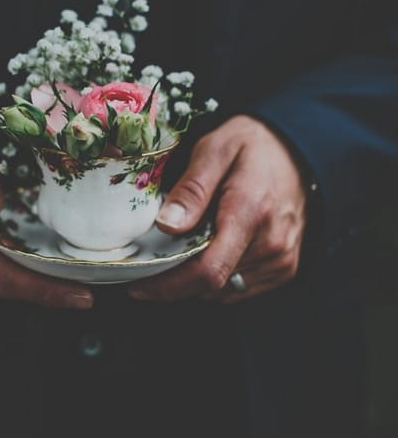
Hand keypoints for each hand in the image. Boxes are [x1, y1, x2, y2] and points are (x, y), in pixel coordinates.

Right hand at [0, 138, 93, 308]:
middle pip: (8, 290)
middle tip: (88, 293)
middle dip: (50, 295)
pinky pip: (0, 289)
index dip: (40, 289)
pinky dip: (27, 285)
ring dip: (41, 290)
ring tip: (78, 283)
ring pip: (6, 293)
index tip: (77, 293)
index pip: (0, 275)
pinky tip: (52, 276)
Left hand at [128, 116, 307, 303]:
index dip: (168, 286)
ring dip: (195, 280)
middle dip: (173, 280)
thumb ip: (192, 188)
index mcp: (250, 212)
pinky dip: (218, 279)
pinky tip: (208, 252)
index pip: (208, 270)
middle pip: (210, 285)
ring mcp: (281, 259)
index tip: (138, 286)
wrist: (298, 149)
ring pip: (223, 291)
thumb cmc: (252, 146)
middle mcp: (271, 243)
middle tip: (149, 262)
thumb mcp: (215, 150)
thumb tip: (167, 224)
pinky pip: (240, 289)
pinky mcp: (285, 268)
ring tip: (180, 251)